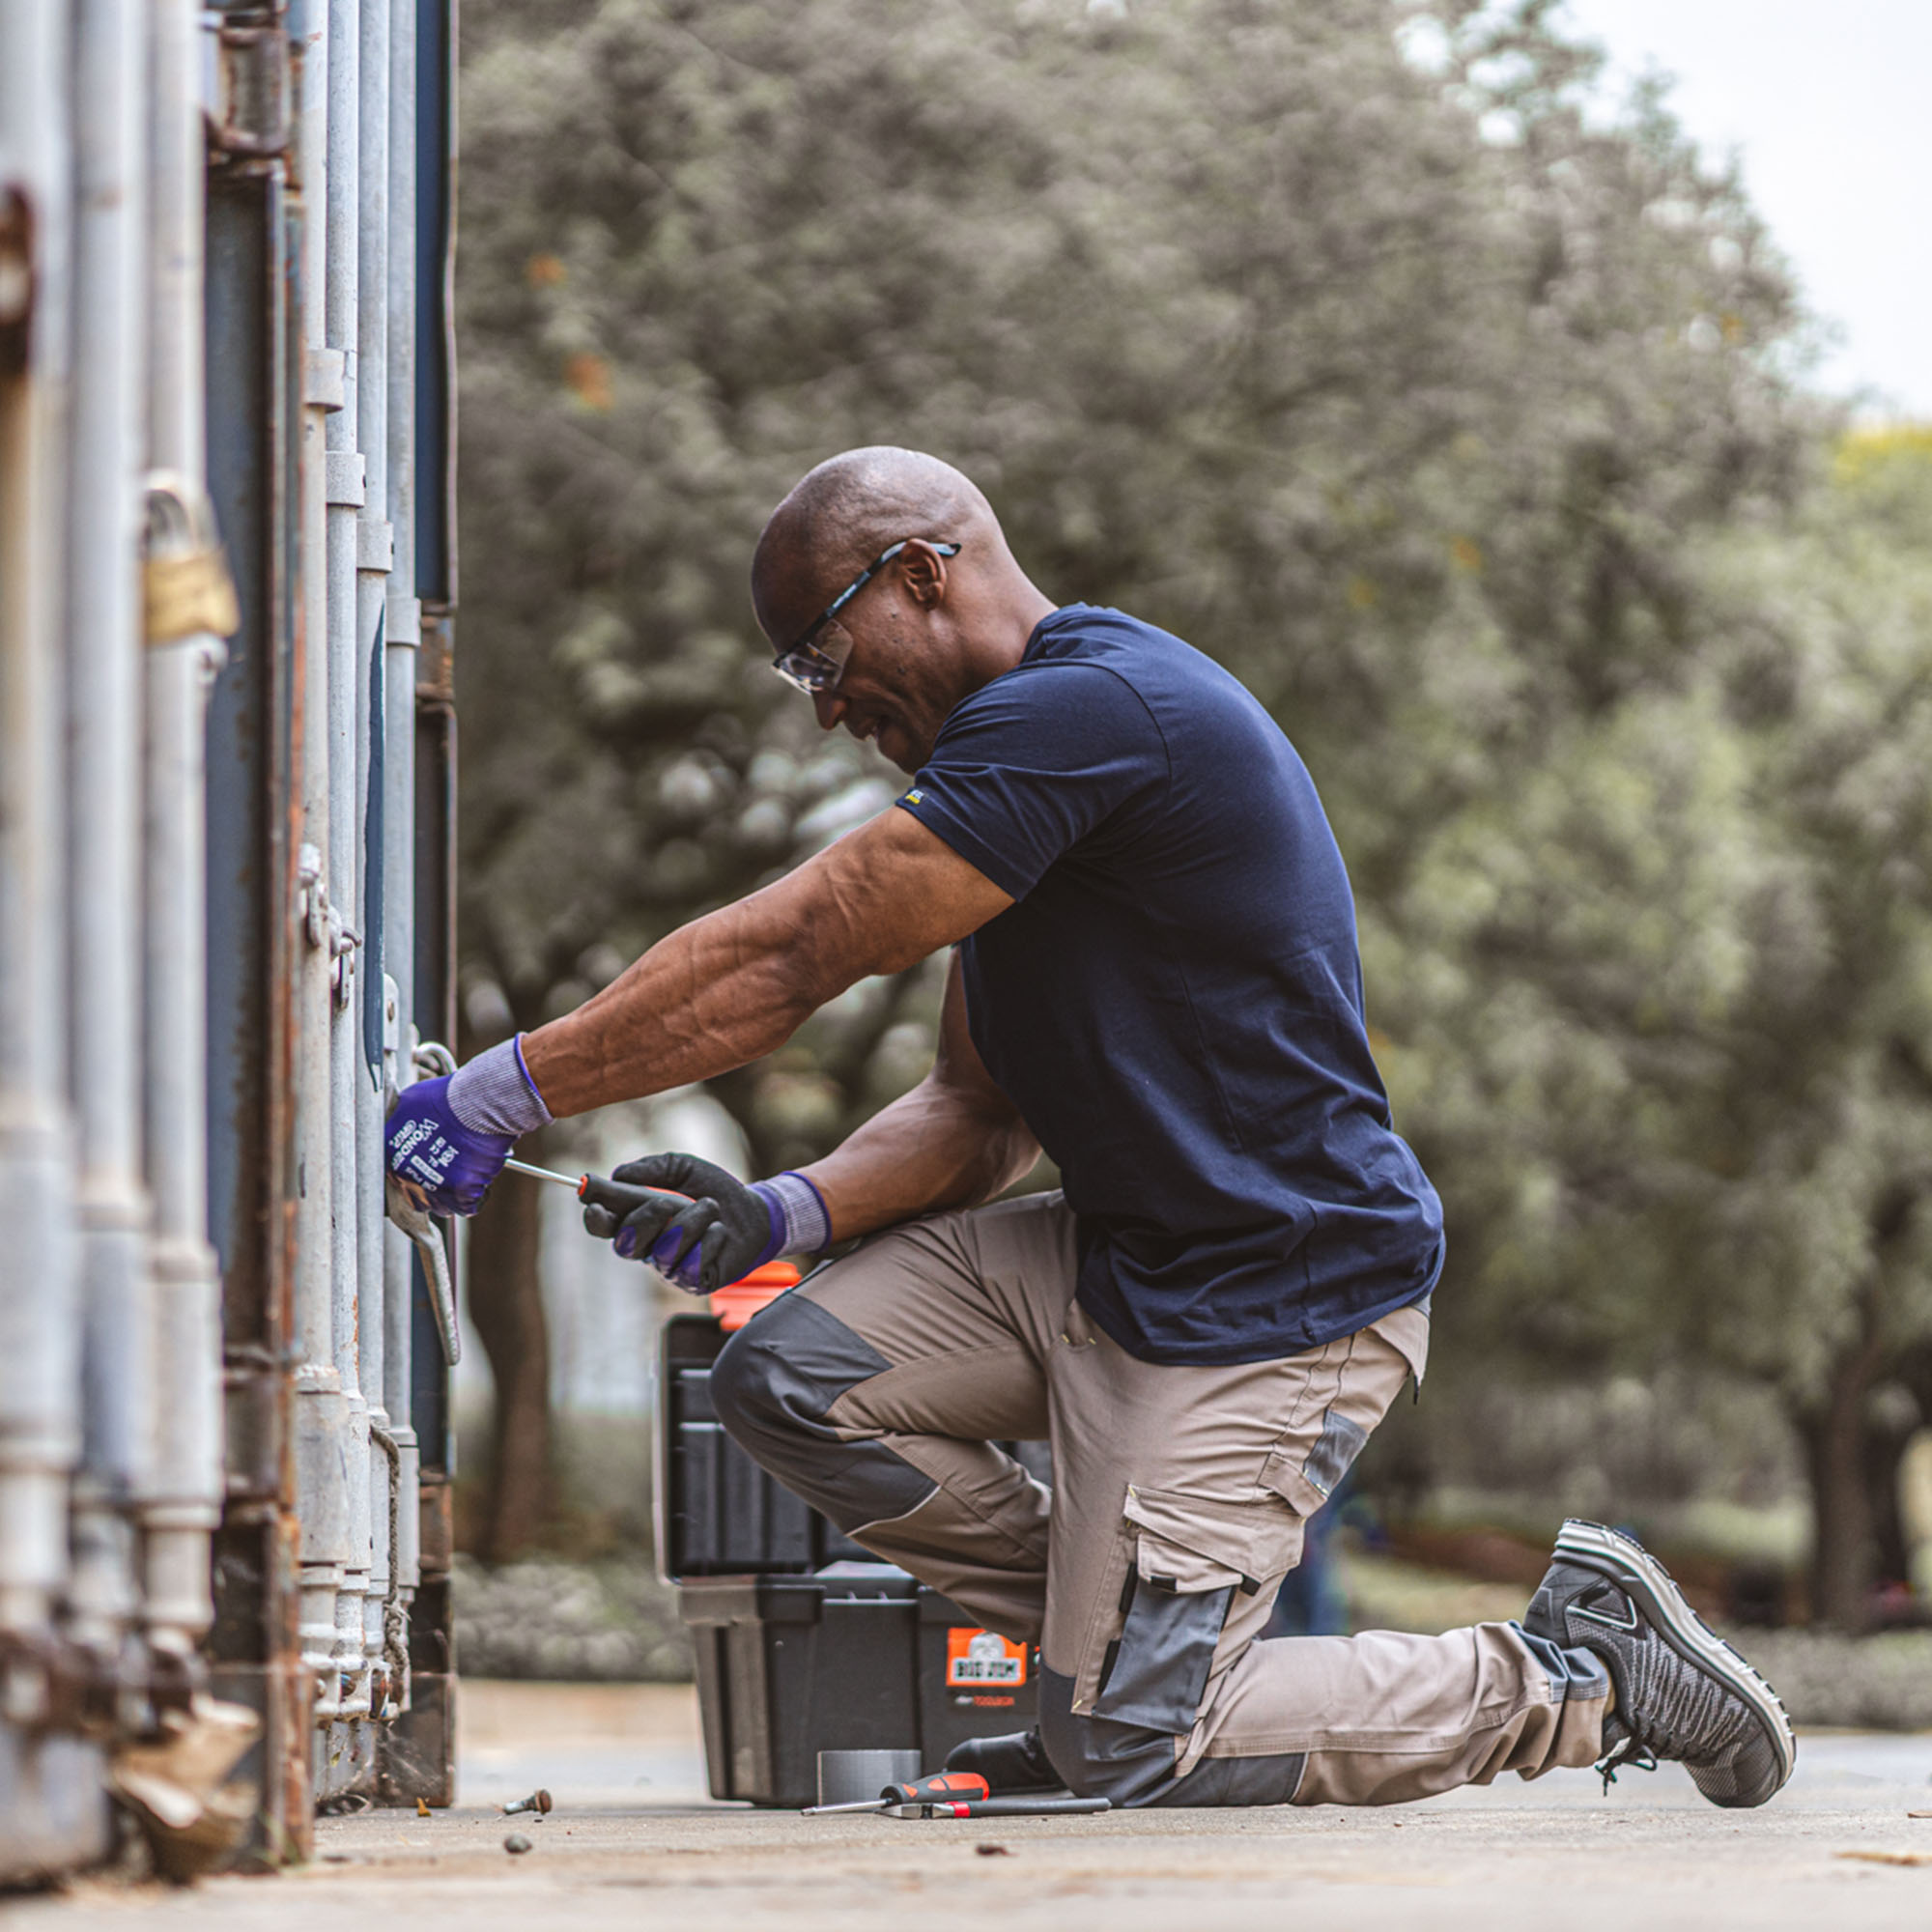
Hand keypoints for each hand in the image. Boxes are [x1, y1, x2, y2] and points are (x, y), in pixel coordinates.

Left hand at [386, 1075, 513, 1215]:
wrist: (480, 1101)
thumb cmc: (448, 1096)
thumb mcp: (411, 1100)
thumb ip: (402, 1120)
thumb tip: (403, 1120)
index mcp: (392, 1157)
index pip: (399, 1179)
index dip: (416, 1175)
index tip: (429, 1169)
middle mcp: (408, 1177)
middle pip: (418, 1199)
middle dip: (432, 1191)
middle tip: (449, 1175)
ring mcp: (435, 1188)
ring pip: (442, 1207)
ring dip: (453, 1196)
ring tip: (466, 1175)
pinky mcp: (462, 1194)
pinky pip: (468, 1207)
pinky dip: (475, 1197)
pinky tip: (479, 1179)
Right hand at [583, 1151, 780, 1293]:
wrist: (754, 1211)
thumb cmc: (714, 1190)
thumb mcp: (683, 1168)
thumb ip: (652, 1168)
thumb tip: (618, 1174)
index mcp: (638, 1219)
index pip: (604, 1226)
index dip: (595, 1218)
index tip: (593, 1203)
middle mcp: (648, 1247)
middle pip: (625, 1244)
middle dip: (644, 1220)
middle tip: (666, 1201)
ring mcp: (669, 1268)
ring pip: (662, 1252)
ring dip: (690, 1222)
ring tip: (711, 1208)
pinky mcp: (693, 1282)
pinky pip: (691, 1267)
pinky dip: (709, 1241)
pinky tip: (719, 1233)